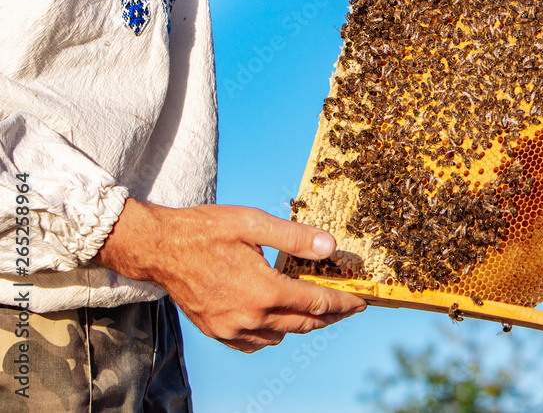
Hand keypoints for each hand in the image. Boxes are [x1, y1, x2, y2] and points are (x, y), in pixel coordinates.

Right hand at [94, 198, 365, 352]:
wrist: (158, 249)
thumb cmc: (205, 230)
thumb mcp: (253, 223)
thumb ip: (295, 238)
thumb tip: (330, 247)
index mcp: (264, 290)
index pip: (317, 303)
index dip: (343, 303)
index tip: (361, 301)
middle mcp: (251, 316)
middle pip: (304, 323)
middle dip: (330, 316)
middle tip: (347, 307)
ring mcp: (233, 328)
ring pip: (280, 335)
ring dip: (301, 323)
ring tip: (314, 308)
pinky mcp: (218, 332)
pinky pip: (255, 342)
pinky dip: (272, 333)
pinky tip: (277, 318)